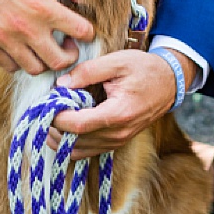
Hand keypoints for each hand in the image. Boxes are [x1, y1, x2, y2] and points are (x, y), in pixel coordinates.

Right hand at [0, 0, 93, 74]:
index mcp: (41, 6)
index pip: (81, 31)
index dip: (88, 31)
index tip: (83, 29)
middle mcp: (25, 27)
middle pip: (59, 61)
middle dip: (70, 55)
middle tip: (67, 44)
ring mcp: (4, 38)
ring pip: (35, 68)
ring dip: (44, 60)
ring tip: (44, 46)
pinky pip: (10, 66)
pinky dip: (20, 61)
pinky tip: (22, 47)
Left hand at [49, 49, 193, 157]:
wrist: (169, 82)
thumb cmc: (144, 69)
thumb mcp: (116, 61)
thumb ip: (87, 71)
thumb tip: (61, 84)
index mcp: (118, 113)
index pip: (78, 125)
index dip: (56, 117)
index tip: (45, 103)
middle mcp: (118, 133)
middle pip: (75, 140)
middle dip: (53, 126)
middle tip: (44, 108)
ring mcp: (118, 141)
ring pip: (78, 150)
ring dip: (59, 137)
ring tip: (51, 115)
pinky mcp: (115, 142)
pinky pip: (87, 151)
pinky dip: (70, 142)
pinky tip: (62, 126)